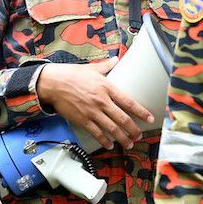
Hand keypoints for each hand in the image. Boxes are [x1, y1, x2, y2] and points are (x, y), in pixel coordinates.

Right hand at [36, 60, 150, 149]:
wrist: (53, 83)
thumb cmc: (71, 74)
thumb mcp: (91, 68)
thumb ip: (106, 66)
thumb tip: (116, 59)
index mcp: (106, 87)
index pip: (128, 101)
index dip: (141, 111)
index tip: (150, 118)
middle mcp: (102, 101)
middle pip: (123, 118)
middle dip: (134, 129)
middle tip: (139, 135)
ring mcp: (92, 112)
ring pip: (112, 129)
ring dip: (123, 138)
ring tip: (129, 143)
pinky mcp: (82, 120)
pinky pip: (97, 133)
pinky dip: (105, 141)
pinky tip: (110, 144)